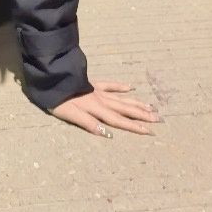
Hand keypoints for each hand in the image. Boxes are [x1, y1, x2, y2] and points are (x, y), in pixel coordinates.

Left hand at [47, 80, 162, 137]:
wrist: (51, 77)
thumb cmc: (57, 99)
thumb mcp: (70, 115)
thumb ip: (89, 123)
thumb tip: (108, 133)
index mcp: (96, 110)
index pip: (119, 121)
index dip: (134, 127)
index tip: (150, 131)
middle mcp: (101, 100)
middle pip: (125, 109)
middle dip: (142, 115)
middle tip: (159, 119)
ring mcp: (98, 91)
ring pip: (121, 99)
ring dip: (136, 103)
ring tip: (151, 107)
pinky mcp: (92, 83)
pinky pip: (110, 85)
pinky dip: (120, 86)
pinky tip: (130, 87)